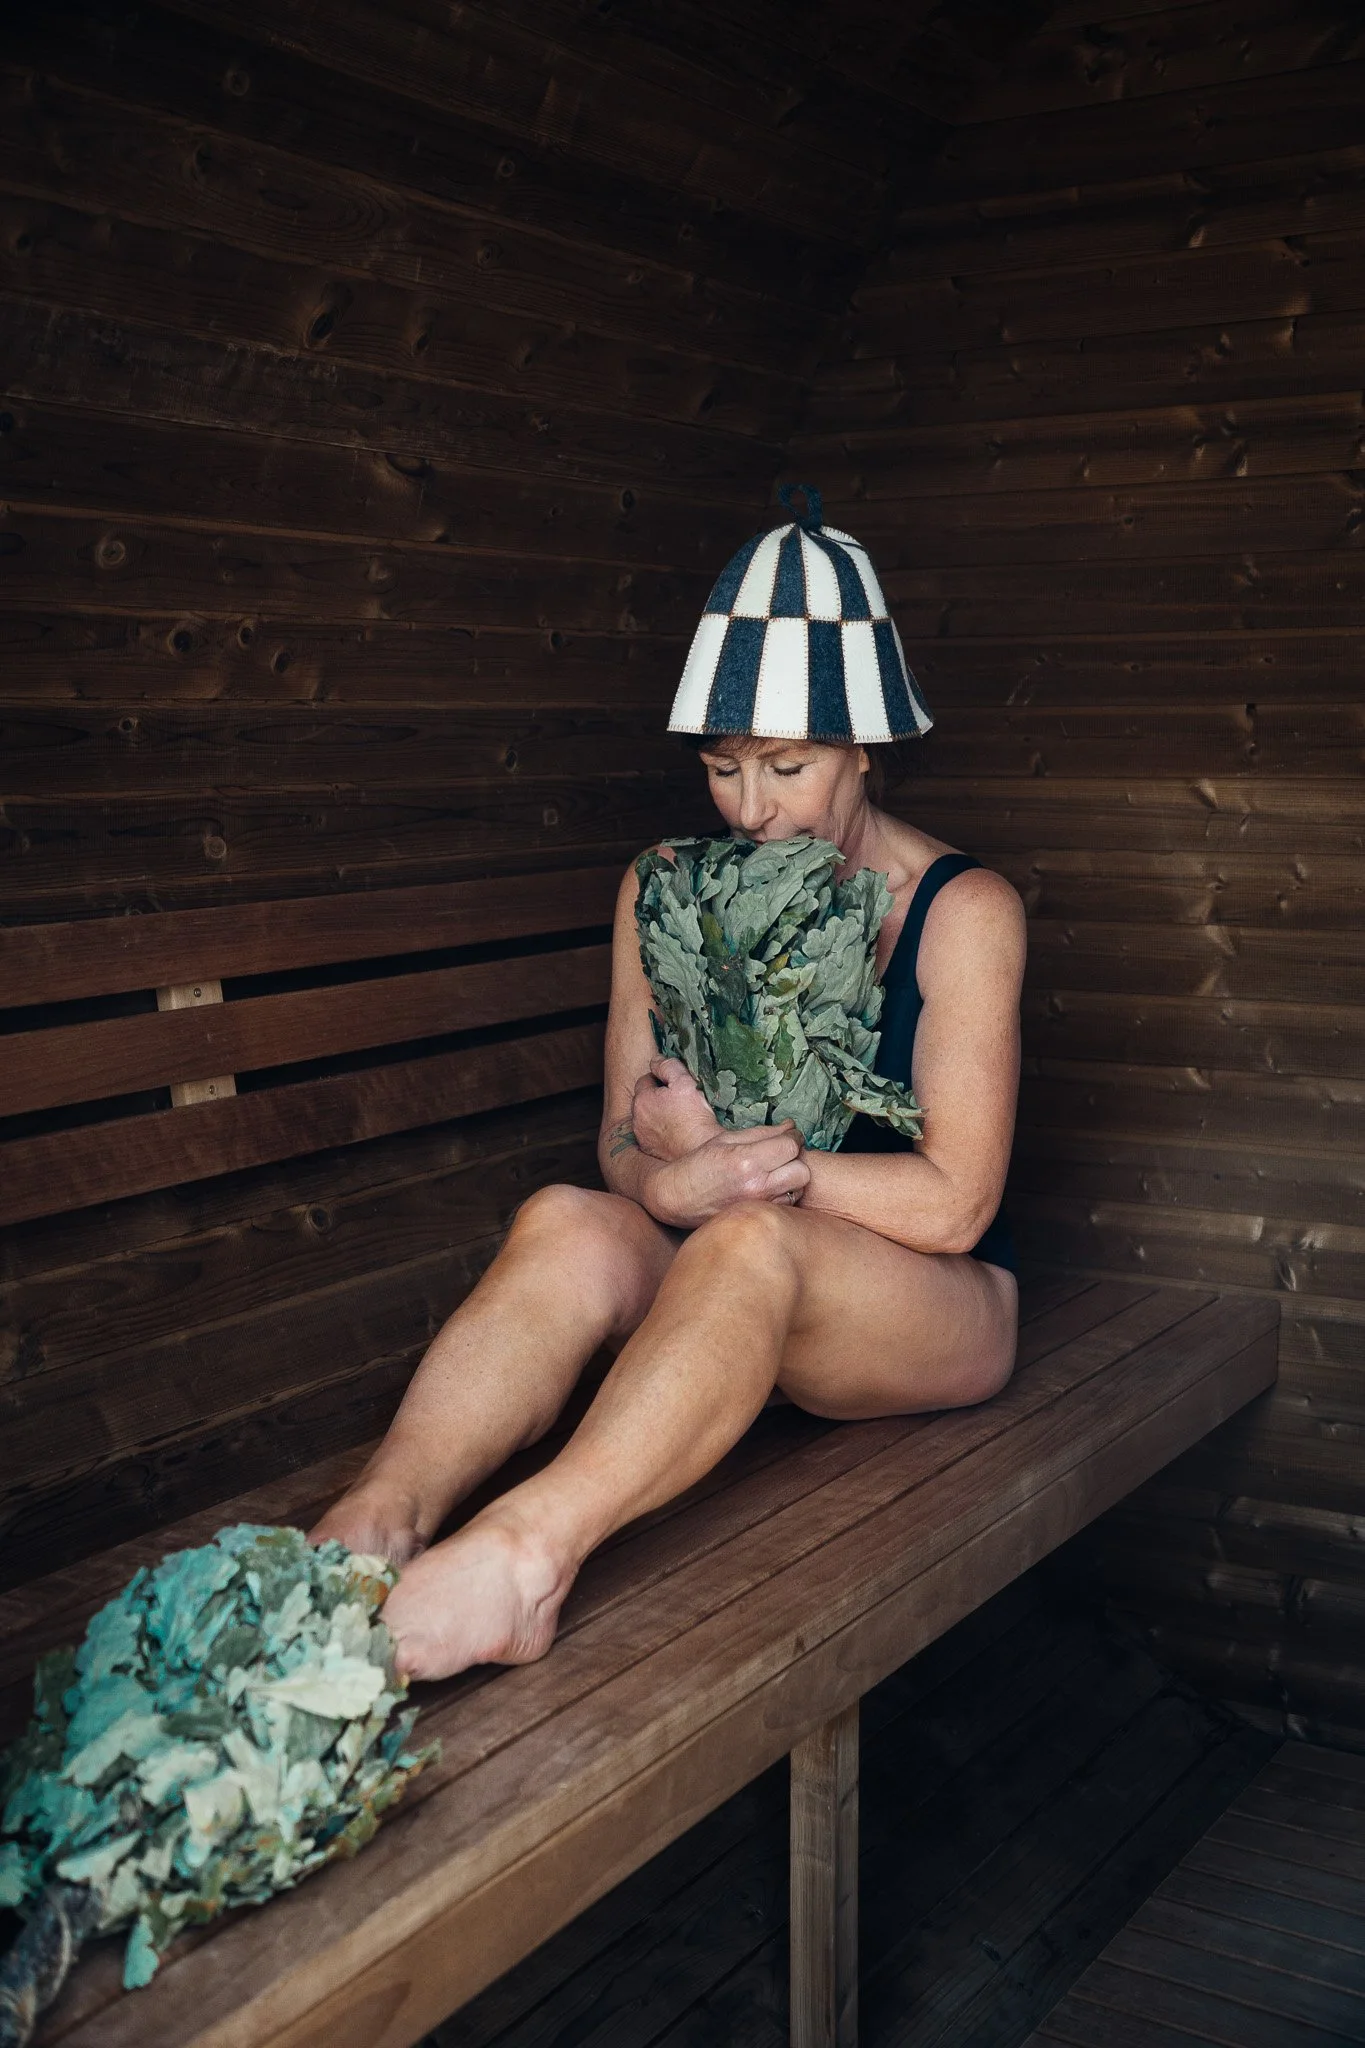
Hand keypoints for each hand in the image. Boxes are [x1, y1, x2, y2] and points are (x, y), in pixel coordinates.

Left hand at [632, 1057, 721, 1161]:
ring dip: (657, 1114)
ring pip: (647, 1117)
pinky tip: (676, 1131)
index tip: (676, 1084)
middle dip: (656, 1096)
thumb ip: (668, 1066)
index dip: (661, 1079)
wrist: (701, 1150)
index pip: (646, 1079)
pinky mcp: (650, 1150)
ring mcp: (642, 1136)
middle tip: (678, 1099)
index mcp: (642, 1100)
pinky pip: (652, 1135)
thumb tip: (656, 1060)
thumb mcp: (684, 1082)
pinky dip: (660, 1131)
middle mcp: (637, 1119)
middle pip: (644, 1099)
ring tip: (678, 1116)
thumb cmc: (694, 1117)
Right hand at [645, 1120, 809, 1229]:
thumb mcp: (726, 1140)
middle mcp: (757, 1186)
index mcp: (747, 1161)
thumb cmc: (698, 1165)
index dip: (793, 1138)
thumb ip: (762, 1133)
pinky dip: (785, 1192)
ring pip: (799, 1189)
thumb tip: (791, 1126)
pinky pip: (787, 1203)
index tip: (789, 1135)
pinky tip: (769, 1185)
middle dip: (797, 1159)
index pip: (791, 1146)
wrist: (677, 1197)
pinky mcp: (759, 1216)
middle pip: (803, 1170)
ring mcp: (760, 1205)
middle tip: (783, 1153)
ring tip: (776, 1170)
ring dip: (793, 1177)